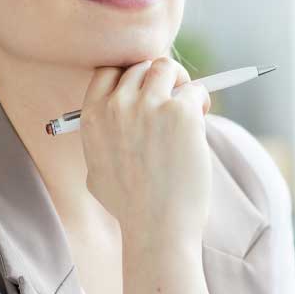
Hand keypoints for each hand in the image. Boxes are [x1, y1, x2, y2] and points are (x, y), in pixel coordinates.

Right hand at [80, 57, 212, 246]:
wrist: (156, 227)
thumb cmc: (130, 206)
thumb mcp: (95, 170)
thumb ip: (100, 139)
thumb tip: (113, 120)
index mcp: (92, 116)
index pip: (108, 71)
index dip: (129, 76)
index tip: (145, 88)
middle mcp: (117, 105)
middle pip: (140, 66)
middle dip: (159, 78)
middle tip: (174, 97)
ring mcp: (149, 106)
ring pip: (167, 67)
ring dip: (181, 81)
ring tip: (191, 105)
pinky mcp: (180, 112)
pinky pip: (196, 90)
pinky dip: (201, 101)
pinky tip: (202, 119)